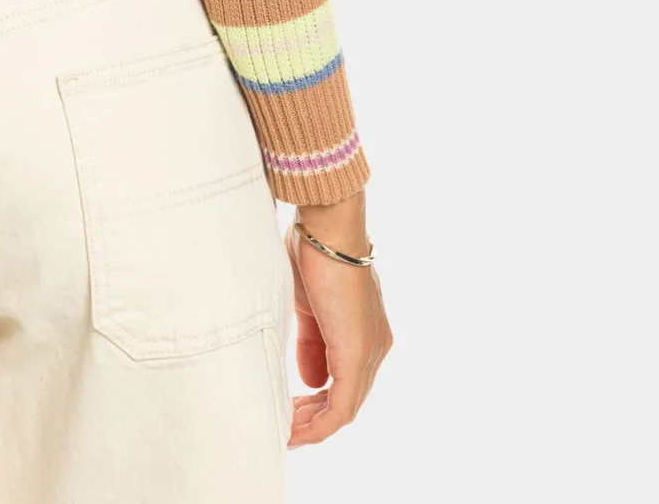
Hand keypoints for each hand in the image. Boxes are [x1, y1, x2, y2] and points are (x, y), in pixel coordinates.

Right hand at [286, 194, 391, 445]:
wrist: (327, 229)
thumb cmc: (312, 251)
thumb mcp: (307, 304)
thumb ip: (312, 343)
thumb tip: (311, 380)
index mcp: (364, 330)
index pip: (345, 377)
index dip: (319, 396)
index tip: (293, 405)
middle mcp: (375, 346)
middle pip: (347, 398)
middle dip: (314, 415)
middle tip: (286, 423)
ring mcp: (369, 353)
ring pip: (345, 407)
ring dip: (314, 424)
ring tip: (287, 432)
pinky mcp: (357, 357)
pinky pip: (341, 408)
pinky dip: (319, 425)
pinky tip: (297, 432)